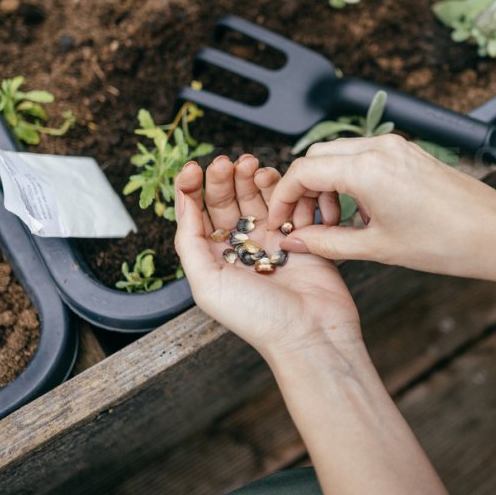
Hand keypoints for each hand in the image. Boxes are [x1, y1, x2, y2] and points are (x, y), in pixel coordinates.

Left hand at [174, 155, 361, 362]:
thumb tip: (183, 202)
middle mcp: (241, 246)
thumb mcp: (208, 283)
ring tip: (253, 166)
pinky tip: (278, 180)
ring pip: (258, 196)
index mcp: (214, 258)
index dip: (192, 187)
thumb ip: (189, 242)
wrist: (312, 333)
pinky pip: (289, 203)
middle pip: (228, 199)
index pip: (197, 213)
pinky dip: (283, 188)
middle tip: (229, 161)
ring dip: (253, 177)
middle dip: (225, 176)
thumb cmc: (258, 318)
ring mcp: (272, 239)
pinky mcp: (300, 235)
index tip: (193, 167)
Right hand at [266, 134, 495, 281]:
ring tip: (335, 222)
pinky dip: (350, 179)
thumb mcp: (377, 248)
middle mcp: (379, 148)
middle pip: (317, 157)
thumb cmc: (447, 242)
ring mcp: (396, 147)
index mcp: (366, 169)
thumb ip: (327, 242)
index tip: (280, 221)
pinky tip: (360, 212)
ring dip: (327, 184)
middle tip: (305, 224)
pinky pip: (364, 156)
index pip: (303, 170)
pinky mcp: (408, 152)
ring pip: (339, 154)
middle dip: (304, 190)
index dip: (283, 198)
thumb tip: (295, 242)